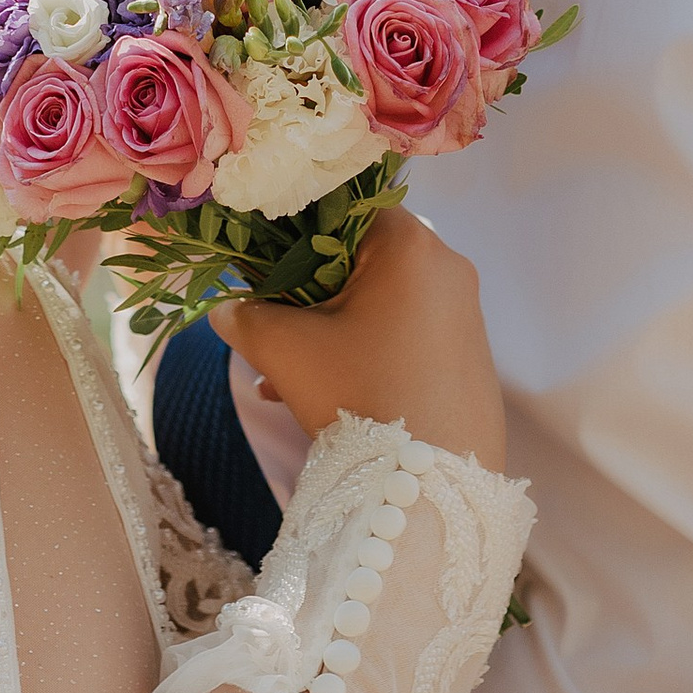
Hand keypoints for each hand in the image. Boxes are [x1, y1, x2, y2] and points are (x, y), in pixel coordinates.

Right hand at [217, 206, 503, 468]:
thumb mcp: (287, 350)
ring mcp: (464, 314)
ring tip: (281, 377)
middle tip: (270, 323)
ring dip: (328, 330)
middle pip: (360, 259)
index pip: (346, 207)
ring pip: (379, 303)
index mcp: (410, 244)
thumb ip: (246, 317)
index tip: (263, 260)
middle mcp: (447, 267)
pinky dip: (362, 353)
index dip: (297, 228)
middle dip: (307, 292)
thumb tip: (224, 310)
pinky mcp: (468, 355)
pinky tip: (317, 395)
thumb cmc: (360, 396)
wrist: (431, 485)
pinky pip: (405, 335)